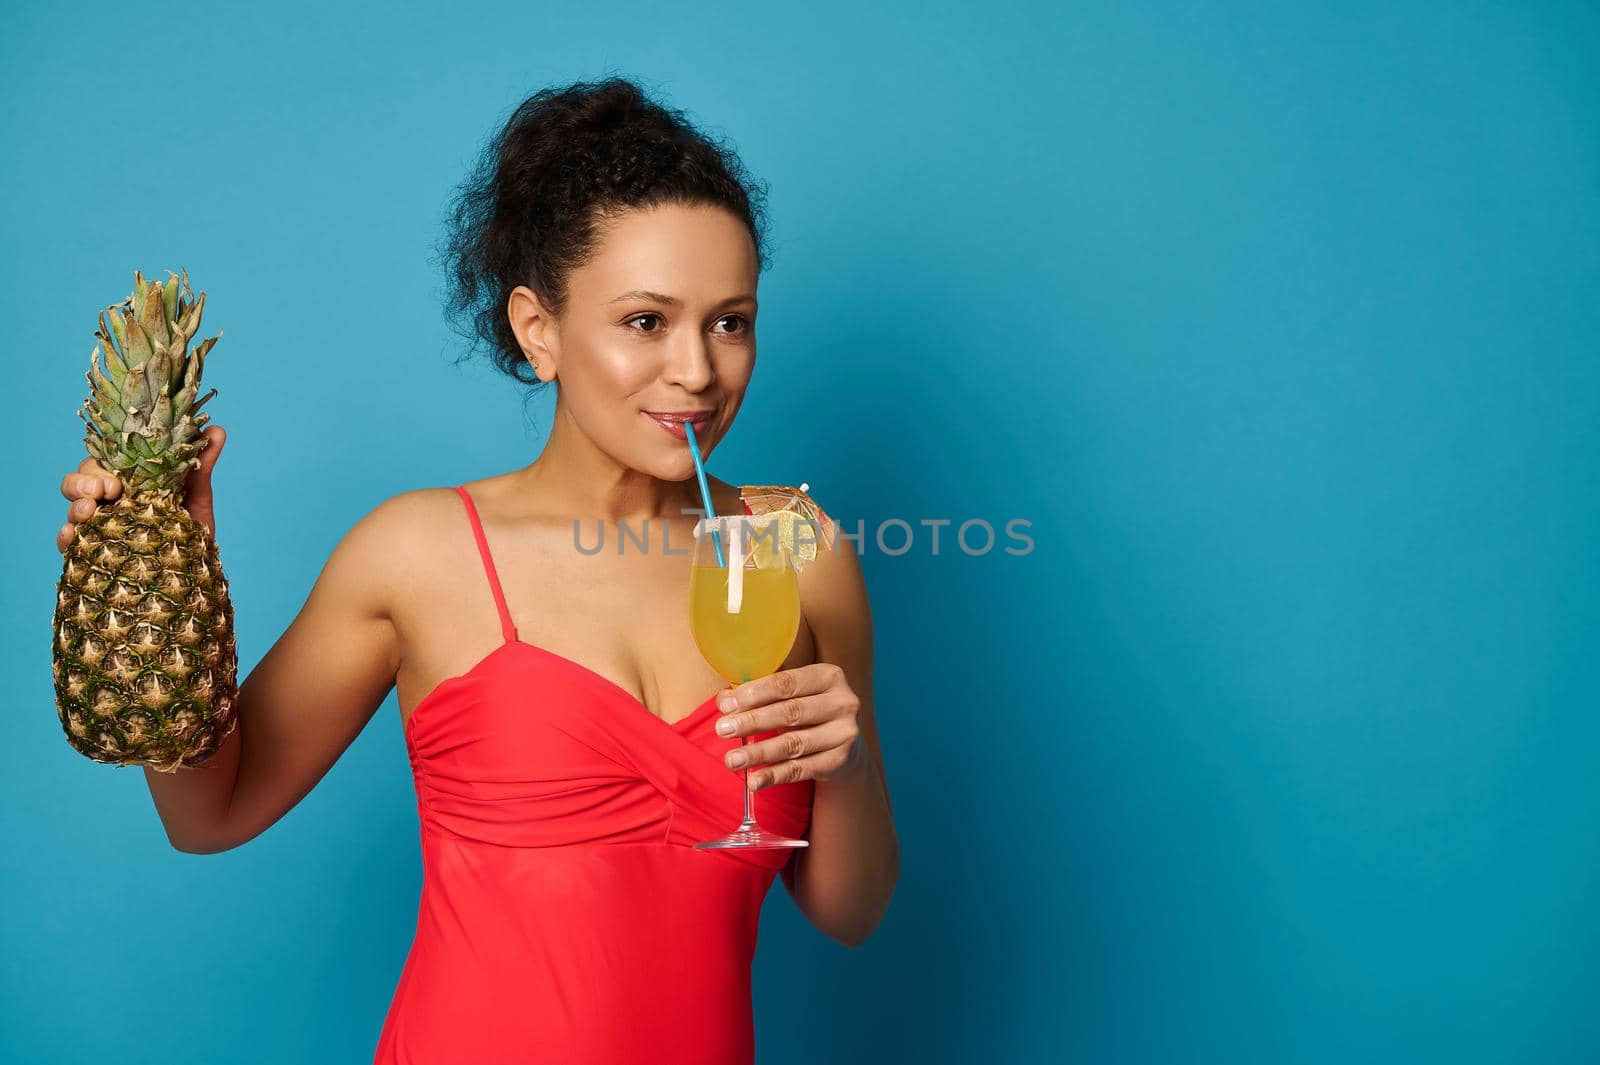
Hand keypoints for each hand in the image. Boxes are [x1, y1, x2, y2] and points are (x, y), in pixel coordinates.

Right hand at [57, 425, 226, 555]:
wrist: (195, 572)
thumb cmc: (190, 530)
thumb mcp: (197, 497)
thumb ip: (201, 464)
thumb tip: (217, 429)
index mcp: (127, 481)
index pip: (103, 461)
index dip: (102, 463)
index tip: (117, 478)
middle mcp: (108, 501)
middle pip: (80, 481)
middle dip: (82, 482)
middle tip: (103, 492)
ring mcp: (97, 526)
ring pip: (72, 508)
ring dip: (74, 506)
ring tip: (88, 511)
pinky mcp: (91, 551)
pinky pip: (70, 543)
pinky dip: (66, 537)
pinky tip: (72, 536)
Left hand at [715, 663, 863, 790]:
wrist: (844, 744)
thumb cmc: (809, 711)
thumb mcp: (790, 696)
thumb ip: (758, 694)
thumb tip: (724, 699)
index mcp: (829, 676)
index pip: (786, 683)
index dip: (754, 693)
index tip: (725, 705)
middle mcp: (843, 702)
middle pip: (790, 712)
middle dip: (752, 721)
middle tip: (722, 729)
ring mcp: (844, 733)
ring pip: (794, 744)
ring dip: (759, 753)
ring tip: (731, 760)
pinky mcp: (840, 761)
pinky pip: (801, 770)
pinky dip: (774, 776)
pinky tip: (754, 780)